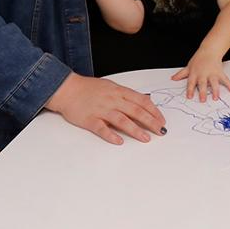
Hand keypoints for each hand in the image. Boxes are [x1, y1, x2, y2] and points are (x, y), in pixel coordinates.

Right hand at [45, 73, 166, 144]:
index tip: (162, 120)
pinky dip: (111, 135)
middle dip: (151, 122)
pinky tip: (119, 141)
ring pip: (122, 120)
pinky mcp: (89, 119)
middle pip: (136, 111)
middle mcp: (112, 100)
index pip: (142, 101)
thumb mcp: (111, 87)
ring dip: (135, 130)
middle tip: (161, 131)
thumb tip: (144, 101)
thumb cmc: (90, 88)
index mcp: (119, 91)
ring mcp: (101, 109)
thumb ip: (126, 95)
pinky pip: (102, 128)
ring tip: (146, 138)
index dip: (154, 111)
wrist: (67, 89)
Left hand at [170, 52, 229, 101]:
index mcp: (194, 73)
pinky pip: (225, 79)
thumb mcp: (189, 66)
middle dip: (203, 92)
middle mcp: (203, 74)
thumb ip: (181, 74)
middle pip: (202, 83)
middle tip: (203, 100)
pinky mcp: (220, 72)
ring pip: (214, 82)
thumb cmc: (198, 59)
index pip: (191, 82)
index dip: (190, 90)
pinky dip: (229, 84)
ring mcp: (212, 73)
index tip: (190, 97)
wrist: (209, 50)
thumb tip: (172, 79)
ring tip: (216, 98)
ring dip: (215, 90)